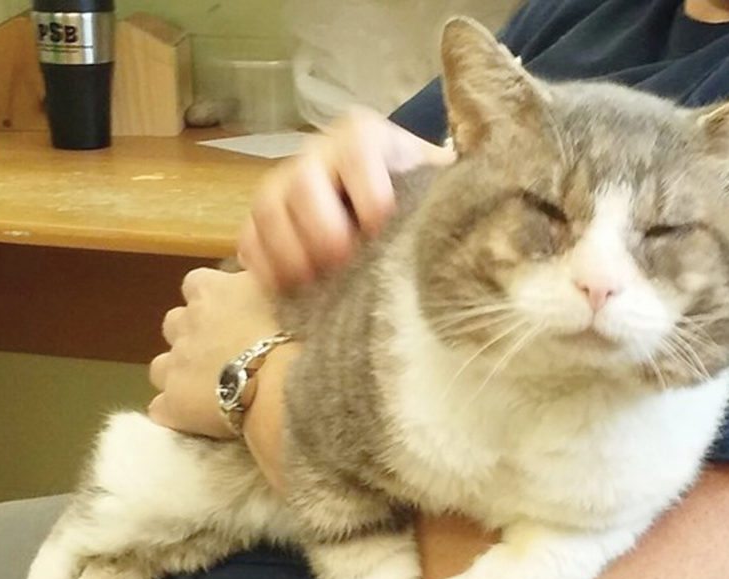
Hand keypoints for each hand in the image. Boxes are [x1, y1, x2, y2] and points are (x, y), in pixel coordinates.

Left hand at [148, 268, 279, 437]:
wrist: (284, 384)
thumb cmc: (294, 334)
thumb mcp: (285, 289)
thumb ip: (261, 278)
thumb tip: (255, 265)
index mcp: (212, 290)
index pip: (197, 284)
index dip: (210, 299)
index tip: (230, 314)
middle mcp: (187, 322)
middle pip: (175, 323)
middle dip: (192, 336)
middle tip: (223, 354)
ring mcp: (175, 364)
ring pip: (161, 366)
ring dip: (180, 373)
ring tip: (209, 388)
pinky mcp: (173, 403)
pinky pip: (163, 409)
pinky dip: (177, 412)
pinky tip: (199, 419)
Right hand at [238, 107, 454, 290]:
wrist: (397, 213)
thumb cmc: (426, 205)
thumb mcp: (442, 191)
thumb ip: (451, 198)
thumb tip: (480, 227)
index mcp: (368, 140)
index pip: (358, 147)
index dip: (366, 187)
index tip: (380, 225)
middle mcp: (321, 155)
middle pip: (302, 178)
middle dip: (319, 224)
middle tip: (340, 261)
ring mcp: (287, 186)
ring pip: (268, 207)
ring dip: (287, 249)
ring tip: (312, 282)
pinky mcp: (267, 223)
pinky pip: (248, 238)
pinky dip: (262, 265)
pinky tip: (285, 288)